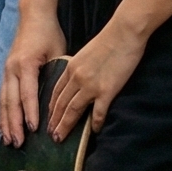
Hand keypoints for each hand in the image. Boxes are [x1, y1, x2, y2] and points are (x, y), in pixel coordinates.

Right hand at [0, 5, 67, 145]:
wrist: (33, 16)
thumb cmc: (48, 34)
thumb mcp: (58, 51)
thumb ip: (58, 73)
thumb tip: (63, 97)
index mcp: (26, 64)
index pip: (27, 93)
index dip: (30, 112)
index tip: (33, 129)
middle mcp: (12, 68)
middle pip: (11, 101)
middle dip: (13, 124)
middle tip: (18, 143)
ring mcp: (6, 70)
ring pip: (3, 101)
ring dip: (5, 122)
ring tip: (7, 141)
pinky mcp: (6, 72)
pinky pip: (2, 97)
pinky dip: (2, 113)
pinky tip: (2, 127)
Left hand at [48, 19, 144, 141]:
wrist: (124, 32)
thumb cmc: (109, 40)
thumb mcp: (86, 53)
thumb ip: (80, 68)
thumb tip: (79, 81)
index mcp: (70, 68)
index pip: (56, 92)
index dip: (51, 108)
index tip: (48, 119)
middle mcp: (76, 78)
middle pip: (60, 104)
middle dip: (54, 121)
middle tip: (51, 136)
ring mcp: (91, 85)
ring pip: (72, 110)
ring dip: (65, 125)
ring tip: (61, 138)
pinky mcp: (107, 90)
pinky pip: (98, 112)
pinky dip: (95, 123)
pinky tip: (95, 131)